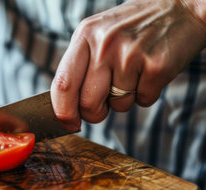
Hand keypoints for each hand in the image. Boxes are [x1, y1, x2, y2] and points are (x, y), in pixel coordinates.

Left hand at [51, 0, 205, 131]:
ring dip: (125, 99)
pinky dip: (147, 94)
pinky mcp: (156, 66)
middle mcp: (104, 44)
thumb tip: (64, 108)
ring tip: (134, 72)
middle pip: (87, 102)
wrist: (181, 9)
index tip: (67, 124)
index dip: (63, 112)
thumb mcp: (98, 34)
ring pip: (118, 105)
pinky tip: (150, 72)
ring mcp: (131, 54)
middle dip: (94, 114)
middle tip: (103, 107)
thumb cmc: (132, 28)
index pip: (63, 83)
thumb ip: (79, 65)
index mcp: (85, 35)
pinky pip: (144, 101)